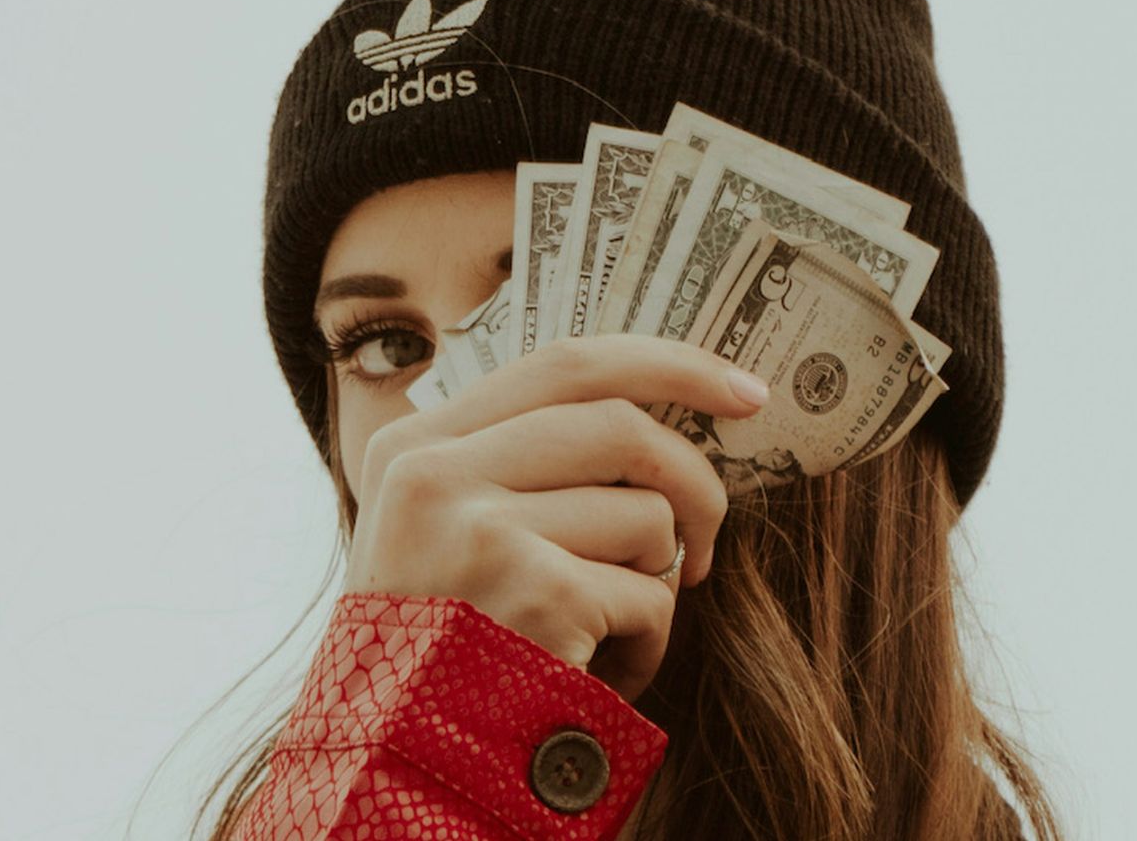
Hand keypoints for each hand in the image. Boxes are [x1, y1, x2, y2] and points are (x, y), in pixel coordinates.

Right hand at [341, 334, 770, 701]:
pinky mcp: (537, 592)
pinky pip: (650, 595)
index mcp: (413, 447)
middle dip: (695, 481)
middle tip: (709, 539)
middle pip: (623, 424)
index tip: (744, 390)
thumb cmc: (438, 653)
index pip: (567, 365)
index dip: (671, 367)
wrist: (393, 770)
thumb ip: (509, 468)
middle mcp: (436, 474)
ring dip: (653, 583)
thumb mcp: (438, 537)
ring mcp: (484, 530)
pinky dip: (647, 643)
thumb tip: (648, 418)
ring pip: (645, 515)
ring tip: (605, 634)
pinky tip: (597, 675)